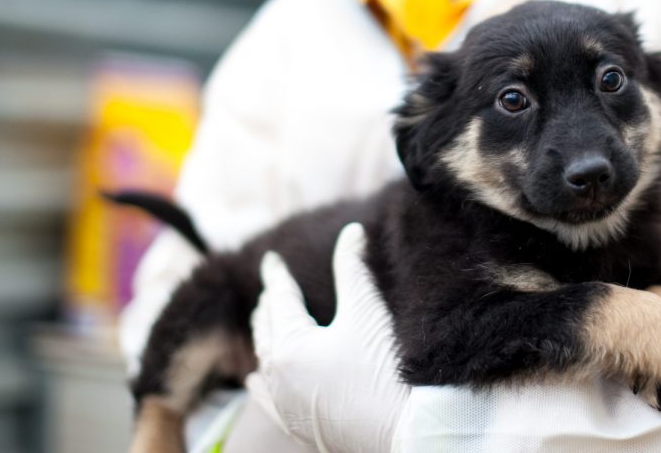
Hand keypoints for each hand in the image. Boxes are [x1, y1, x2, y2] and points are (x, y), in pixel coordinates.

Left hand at [249, 223, 408, 451]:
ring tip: (266, 322)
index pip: (280, 300)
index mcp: (289, 346)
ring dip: (265, 339)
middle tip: (272, 288)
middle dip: (268, 306)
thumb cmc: (384, 368)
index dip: (276, 276)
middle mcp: (277, 377)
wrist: (405, 429)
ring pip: (264, 364)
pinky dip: (261, 385)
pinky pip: (267, 402)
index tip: (271, 260)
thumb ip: (352, 267)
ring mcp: (285, 405)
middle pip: (266, 331)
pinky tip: (255, 381)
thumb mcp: (366, 311)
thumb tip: (351, 231)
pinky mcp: (298, 427)